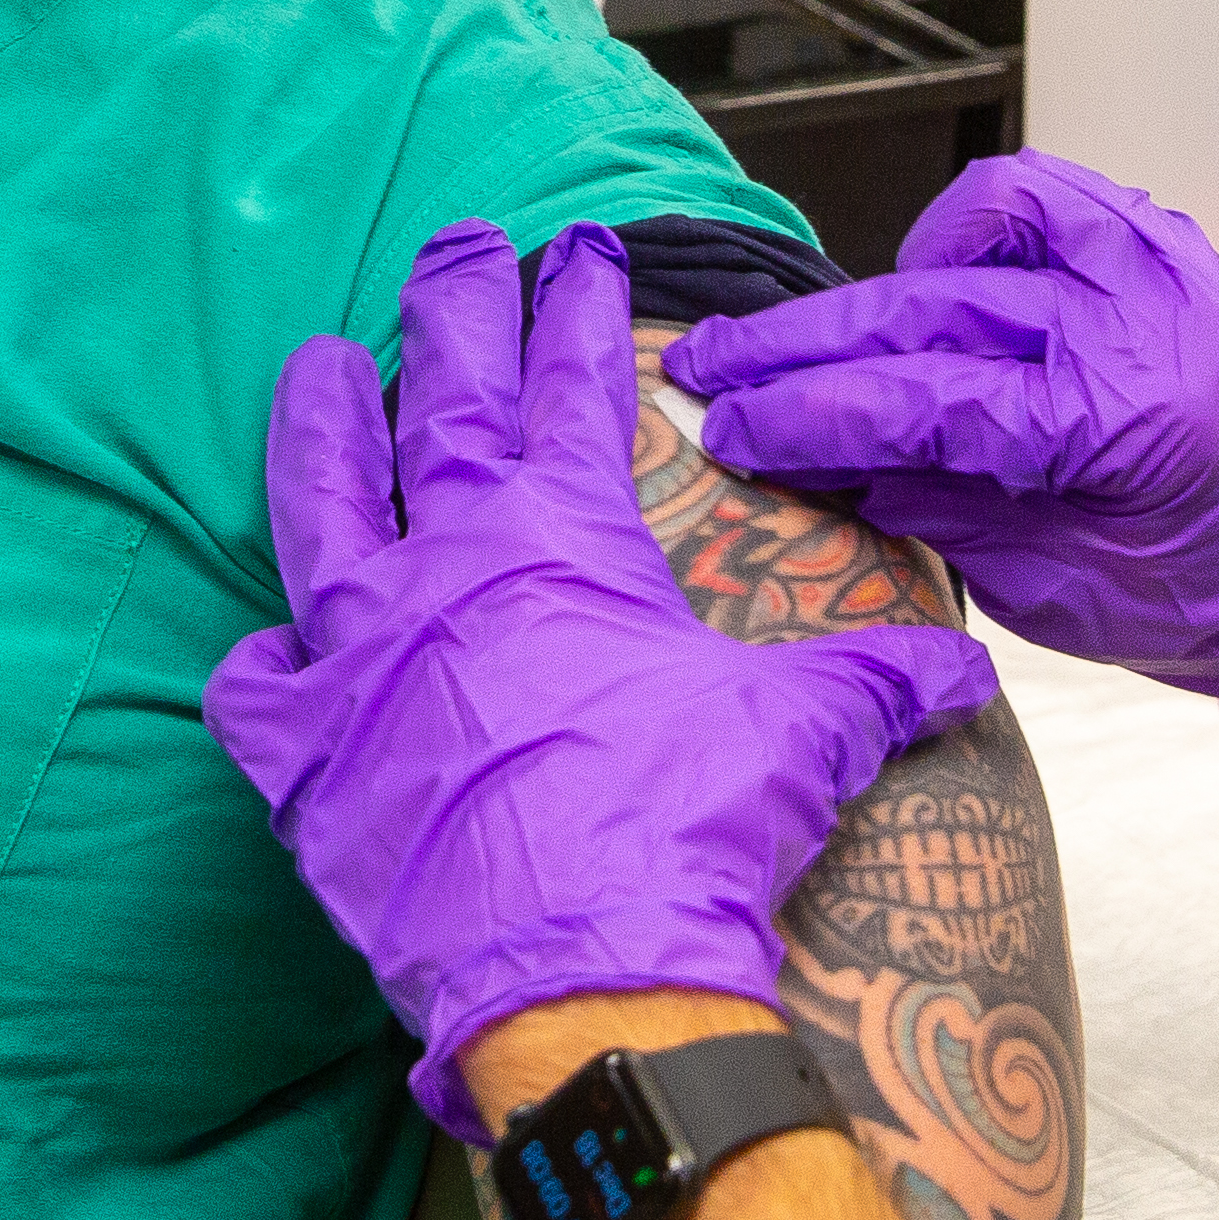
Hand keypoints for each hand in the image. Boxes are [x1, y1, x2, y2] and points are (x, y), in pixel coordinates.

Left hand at [205, 222, 999, 1140]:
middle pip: (441, 403)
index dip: (582, 310)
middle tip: (456, 244)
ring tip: (318, 362)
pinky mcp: (298, 751)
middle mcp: (446, 570)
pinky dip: (263, 662)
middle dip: (455, 310)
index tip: (583, 248)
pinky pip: (255, 684)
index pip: (574, 388)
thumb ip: (878, 682)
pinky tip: (270, 650)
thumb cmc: (693, 833)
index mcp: (563, 543)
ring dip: (319, 425)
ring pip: (317, 503)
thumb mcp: (807, 737)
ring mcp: (358, 654)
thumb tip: (964, 669)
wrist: (591, 975)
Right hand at [664, 152, 1218, 722]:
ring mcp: (1163, 270)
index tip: (724, 422)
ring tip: (852, 334)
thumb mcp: (1050, 591)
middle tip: (716, 363)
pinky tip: (945, 285)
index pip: (921, 400)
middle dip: (806, 342)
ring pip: (990, 214)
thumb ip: (934, 508)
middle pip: (928, 306)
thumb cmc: (1201, 600)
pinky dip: (985, 231)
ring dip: (903, 270)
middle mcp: (1143, 324)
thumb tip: (816, 459)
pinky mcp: (1171, 249)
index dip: (807, 414)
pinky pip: (1056, 198)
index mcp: (1121, 423)